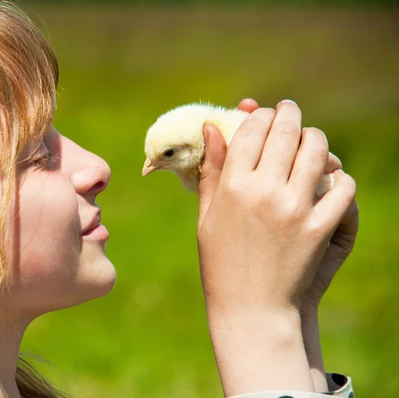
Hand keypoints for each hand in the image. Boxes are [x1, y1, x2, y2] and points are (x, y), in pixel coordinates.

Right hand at [214, 99, 357, 312]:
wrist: (251, 309)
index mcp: (233, 187)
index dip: (259, 115)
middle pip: (285, 132)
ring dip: (315, 138)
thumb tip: (210, 126)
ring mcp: (295, 208)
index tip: (263, 115)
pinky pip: (342, 187)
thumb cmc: (221, 262)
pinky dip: (339, 178)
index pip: (252, 130)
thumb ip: (212, 169)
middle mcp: (264, 191)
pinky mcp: (321, 228)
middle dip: (289, 114)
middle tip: (289, 110)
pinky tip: (329, 180)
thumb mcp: (208, 215)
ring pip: (317, 151)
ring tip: (311, 139)